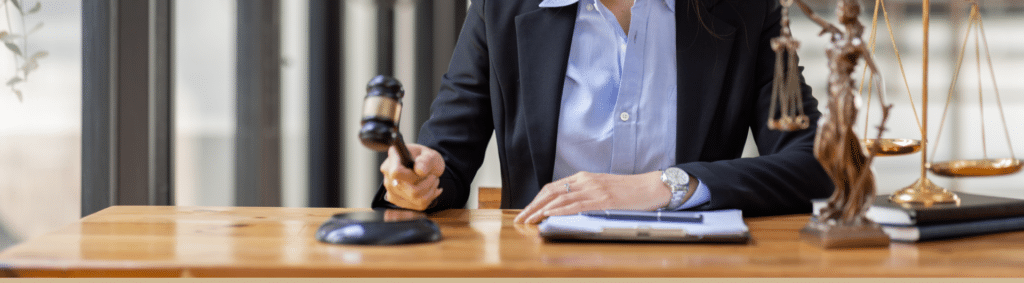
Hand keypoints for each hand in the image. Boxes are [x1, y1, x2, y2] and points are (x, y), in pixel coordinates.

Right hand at [380, 143, 444, 210]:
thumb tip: (420, 171)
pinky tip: (430, 189)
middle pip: (410, 190)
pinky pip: (418, 205)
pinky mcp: (397, 201)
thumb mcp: (430, 155)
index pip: (396, 173)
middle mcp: (388, 175)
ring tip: (433, 181)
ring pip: (416, 199)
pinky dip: (429, 197)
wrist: (423, 167)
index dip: (412, 176)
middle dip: (428, 184)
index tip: (423, 171)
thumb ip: (426, 160)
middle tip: (433, 176)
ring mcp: (390, 190)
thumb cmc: (425, 159)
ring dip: (430, 190)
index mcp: (394, 157)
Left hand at [513, 171, 670, 223]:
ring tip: (528, 220)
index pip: (553, 187)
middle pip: (551, 192)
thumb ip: (586, 194)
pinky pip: (576, 205)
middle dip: (533, 206)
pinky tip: (549, 215)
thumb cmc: (629, 191)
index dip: (537, 199)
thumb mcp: (603, 188)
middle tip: (520, 218)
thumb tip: (568, 206)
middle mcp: (586, 181)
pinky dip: (560, 210)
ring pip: (560, 198)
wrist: (652, 187)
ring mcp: (594, 189)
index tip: (526, 210)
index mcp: (584, 178)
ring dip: (541, 210)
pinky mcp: (603, 200)